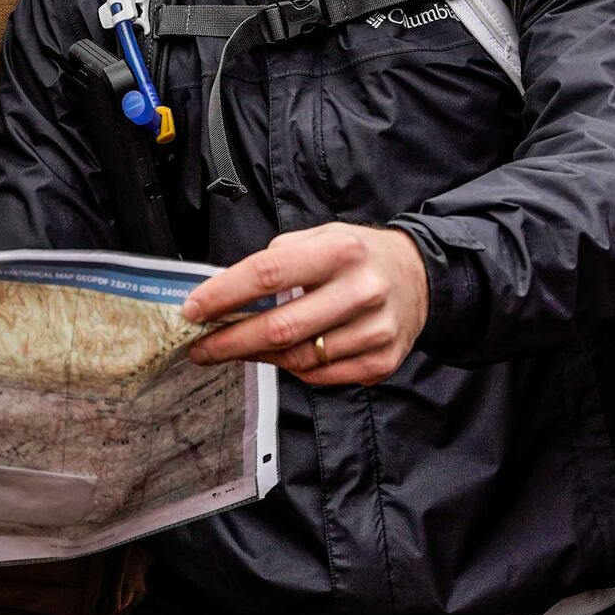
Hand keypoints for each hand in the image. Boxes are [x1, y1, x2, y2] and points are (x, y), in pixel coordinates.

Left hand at [184, 224, 428, 387]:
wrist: (421, 278)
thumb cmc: (359, 256)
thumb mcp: (322, 236)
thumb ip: (278, 258)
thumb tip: (225, 292)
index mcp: (340, 251)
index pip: (268, 274)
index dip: (224, 295)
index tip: (193, 310)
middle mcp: (361, 291)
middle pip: (280, 328)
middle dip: (230, 342)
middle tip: (200, 348)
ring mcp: (374, 332)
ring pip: (298, 360)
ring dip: (258, 357)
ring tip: (238, 348)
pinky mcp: (381, 362)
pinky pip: (320, 377)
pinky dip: (292, 369)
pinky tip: (280, 356)